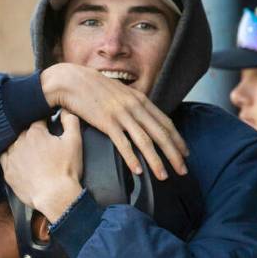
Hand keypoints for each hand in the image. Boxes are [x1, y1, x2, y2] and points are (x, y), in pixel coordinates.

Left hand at [0, 111, 83, 222]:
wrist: (55, 196)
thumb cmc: (66, 169)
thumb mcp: (74, 141)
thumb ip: (70, 121)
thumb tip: (65, 109)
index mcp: (35, 133)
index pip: (38, 121)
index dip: (45, 123)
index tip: (49, 127)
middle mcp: (19, 142)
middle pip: (24, 133)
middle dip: (33, 135)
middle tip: (42, 144)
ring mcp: (11, 158)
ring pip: (12, 145)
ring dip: (20, 146)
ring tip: (30, 153)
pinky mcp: (8, 173)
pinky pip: (5, 160)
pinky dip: (11, 158)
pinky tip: (18, 161)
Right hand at [40, 63, 188, 180]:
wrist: (72, 81)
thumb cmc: (93, 89)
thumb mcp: (119, 94)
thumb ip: (131, 106)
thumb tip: (140, 119)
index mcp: (140, 100)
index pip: (166, 122)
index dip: (178, 139)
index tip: (185, 153)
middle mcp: (135, 107)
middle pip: (161, 134)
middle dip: (174, 154)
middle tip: (183, 170)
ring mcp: (122, 114)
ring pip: (145, 142)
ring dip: (157, 161)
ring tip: (164, 176)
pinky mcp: (107, 122)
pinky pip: (123, 144)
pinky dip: (132, 158)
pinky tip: (138, 171)